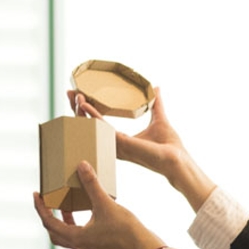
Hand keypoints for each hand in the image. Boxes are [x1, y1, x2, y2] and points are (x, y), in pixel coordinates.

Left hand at [31, 161, 166, 248]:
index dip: (40, 207)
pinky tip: (86, 212)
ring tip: (65, 203)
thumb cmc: (125, 228)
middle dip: (48, 216)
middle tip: (47, 201)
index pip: (49, 222)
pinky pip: (79, 236)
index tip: (36, 194)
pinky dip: (75, 224)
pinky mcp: (99, 247)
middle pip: (54, 233)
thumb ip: (92, 184)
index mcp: (76, 238)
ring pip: (67, 236)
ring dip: (63, 220)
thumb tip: (81, 165)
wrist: (144, 246)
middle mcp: (79, 246)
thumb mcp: (105, 203)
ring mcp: (89, 248)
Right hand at [70, 87, 215, 210]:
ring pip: (93, 126)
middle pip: (90, 125)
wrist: (177, 160)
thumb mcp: (160, 119)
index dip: (89, 109)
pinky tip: (85, 105)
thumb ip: (156, 104)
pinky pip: (102, 128)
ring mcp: (118, 144)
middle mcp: (116, 143)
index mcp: (122, 139)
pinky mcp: (122, 144)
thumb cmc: (169, 147)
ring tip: (75, 96)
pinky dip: (93, 116)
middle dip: (78, 109)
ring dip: (82, 111)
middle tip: (71, 93)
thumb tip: (156, 88)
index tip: (80, 94)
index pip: (100, 123)